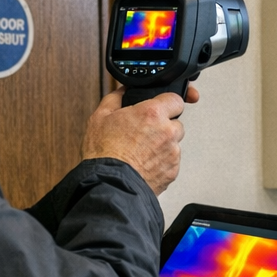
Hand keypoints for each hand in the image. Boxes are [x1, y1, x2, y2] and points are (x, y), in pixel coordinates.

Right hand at [82, 85, 199, 194]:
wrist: (109, 184)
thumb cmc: (104, 153)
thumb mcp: (100, 117)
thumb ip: (115, 98)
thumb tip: (122, 91)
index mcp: (152, 113)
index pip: (176, 98)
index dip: (167, 103)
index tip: (161, 107)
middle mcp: (167, 131)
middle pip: (175, 122)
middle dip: (163, 126)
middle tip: (144, 133)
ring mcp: (172, 152)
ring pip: (174, 143)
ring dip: (162, 145)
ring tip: (141, 152)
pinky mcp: (172, 171)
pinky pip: (171, 161)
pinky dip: (161, 162)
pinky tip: (143, 163)